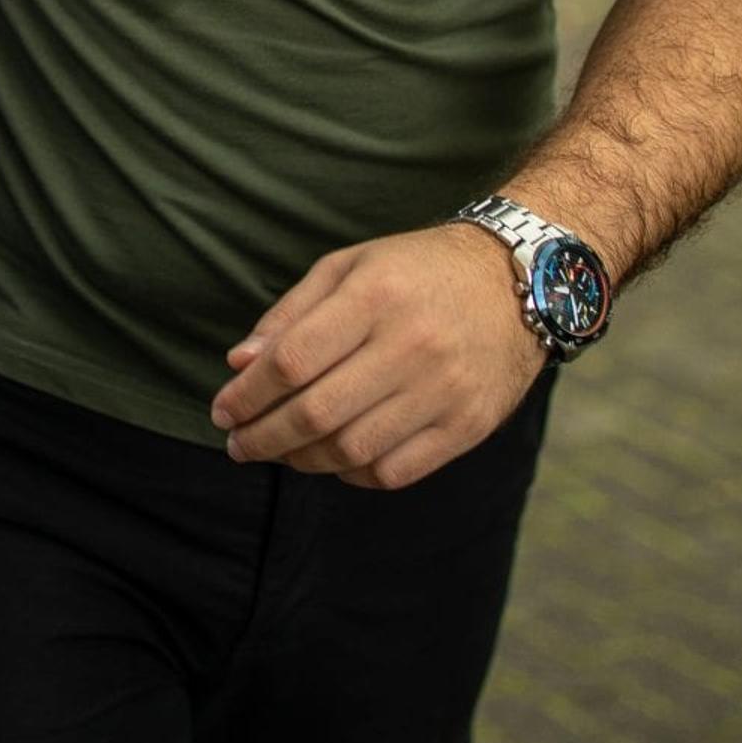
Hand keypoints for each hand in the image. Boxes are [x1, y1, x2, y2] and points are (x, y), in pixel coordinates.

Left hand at [206, 225, 544, 490]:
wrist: (519, 282)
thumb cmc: (417, 271)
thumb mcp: (350, 267)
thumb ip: (291, 315)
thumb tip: (238, 364)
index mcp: (376, 297)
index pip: (294, 360)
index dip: (248, 394)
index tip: (222, 410)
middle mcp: (413, 344)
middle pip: (317, 412)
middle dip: (264, 437)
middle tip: (237, 445)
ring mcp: (445, 390)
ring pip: (352, 449)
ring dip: (302, 460)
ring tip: (280, 452)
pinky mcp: (468, 425)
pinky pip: (395, 471)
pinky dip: (352, 475)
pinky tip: (334, 460)